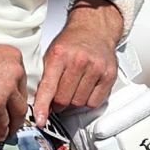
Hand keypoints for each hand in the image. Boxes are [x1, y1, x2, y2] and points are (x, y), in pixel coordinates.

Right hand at [0, 38, 27, 144]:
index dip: (17, 96)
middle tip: (15, 120)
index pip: (21, 82)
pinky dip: (2, 131)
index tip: (14, 104)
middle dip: (18, 111)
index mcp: (13, 57)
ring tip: (10, 131)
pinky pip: (3, 122)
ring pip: (18, 112)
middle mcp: (15, 71)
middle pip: (22, 97)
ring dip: (14, 124)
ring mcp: (7, 87)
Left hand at [34, 0, 121, 117]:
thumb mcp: (52, 55)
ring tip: (73, 90)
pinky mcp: (109, 75)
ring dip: (73, 102)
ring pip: (79, 103)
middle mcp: (79, 61)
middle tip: (58, 98)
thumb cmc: (71, 43)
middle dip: (58, 104)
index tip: (40, 120)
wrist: (94, 28)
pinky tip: (85, 90)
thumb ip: (46, 78)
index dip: (43, 107)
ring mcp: (96, 68)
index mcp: (60, 55)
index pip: (49, 88)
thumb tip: (40, 105)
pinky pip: (95, 102)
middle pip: (64, 99)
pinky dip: (88, 101)